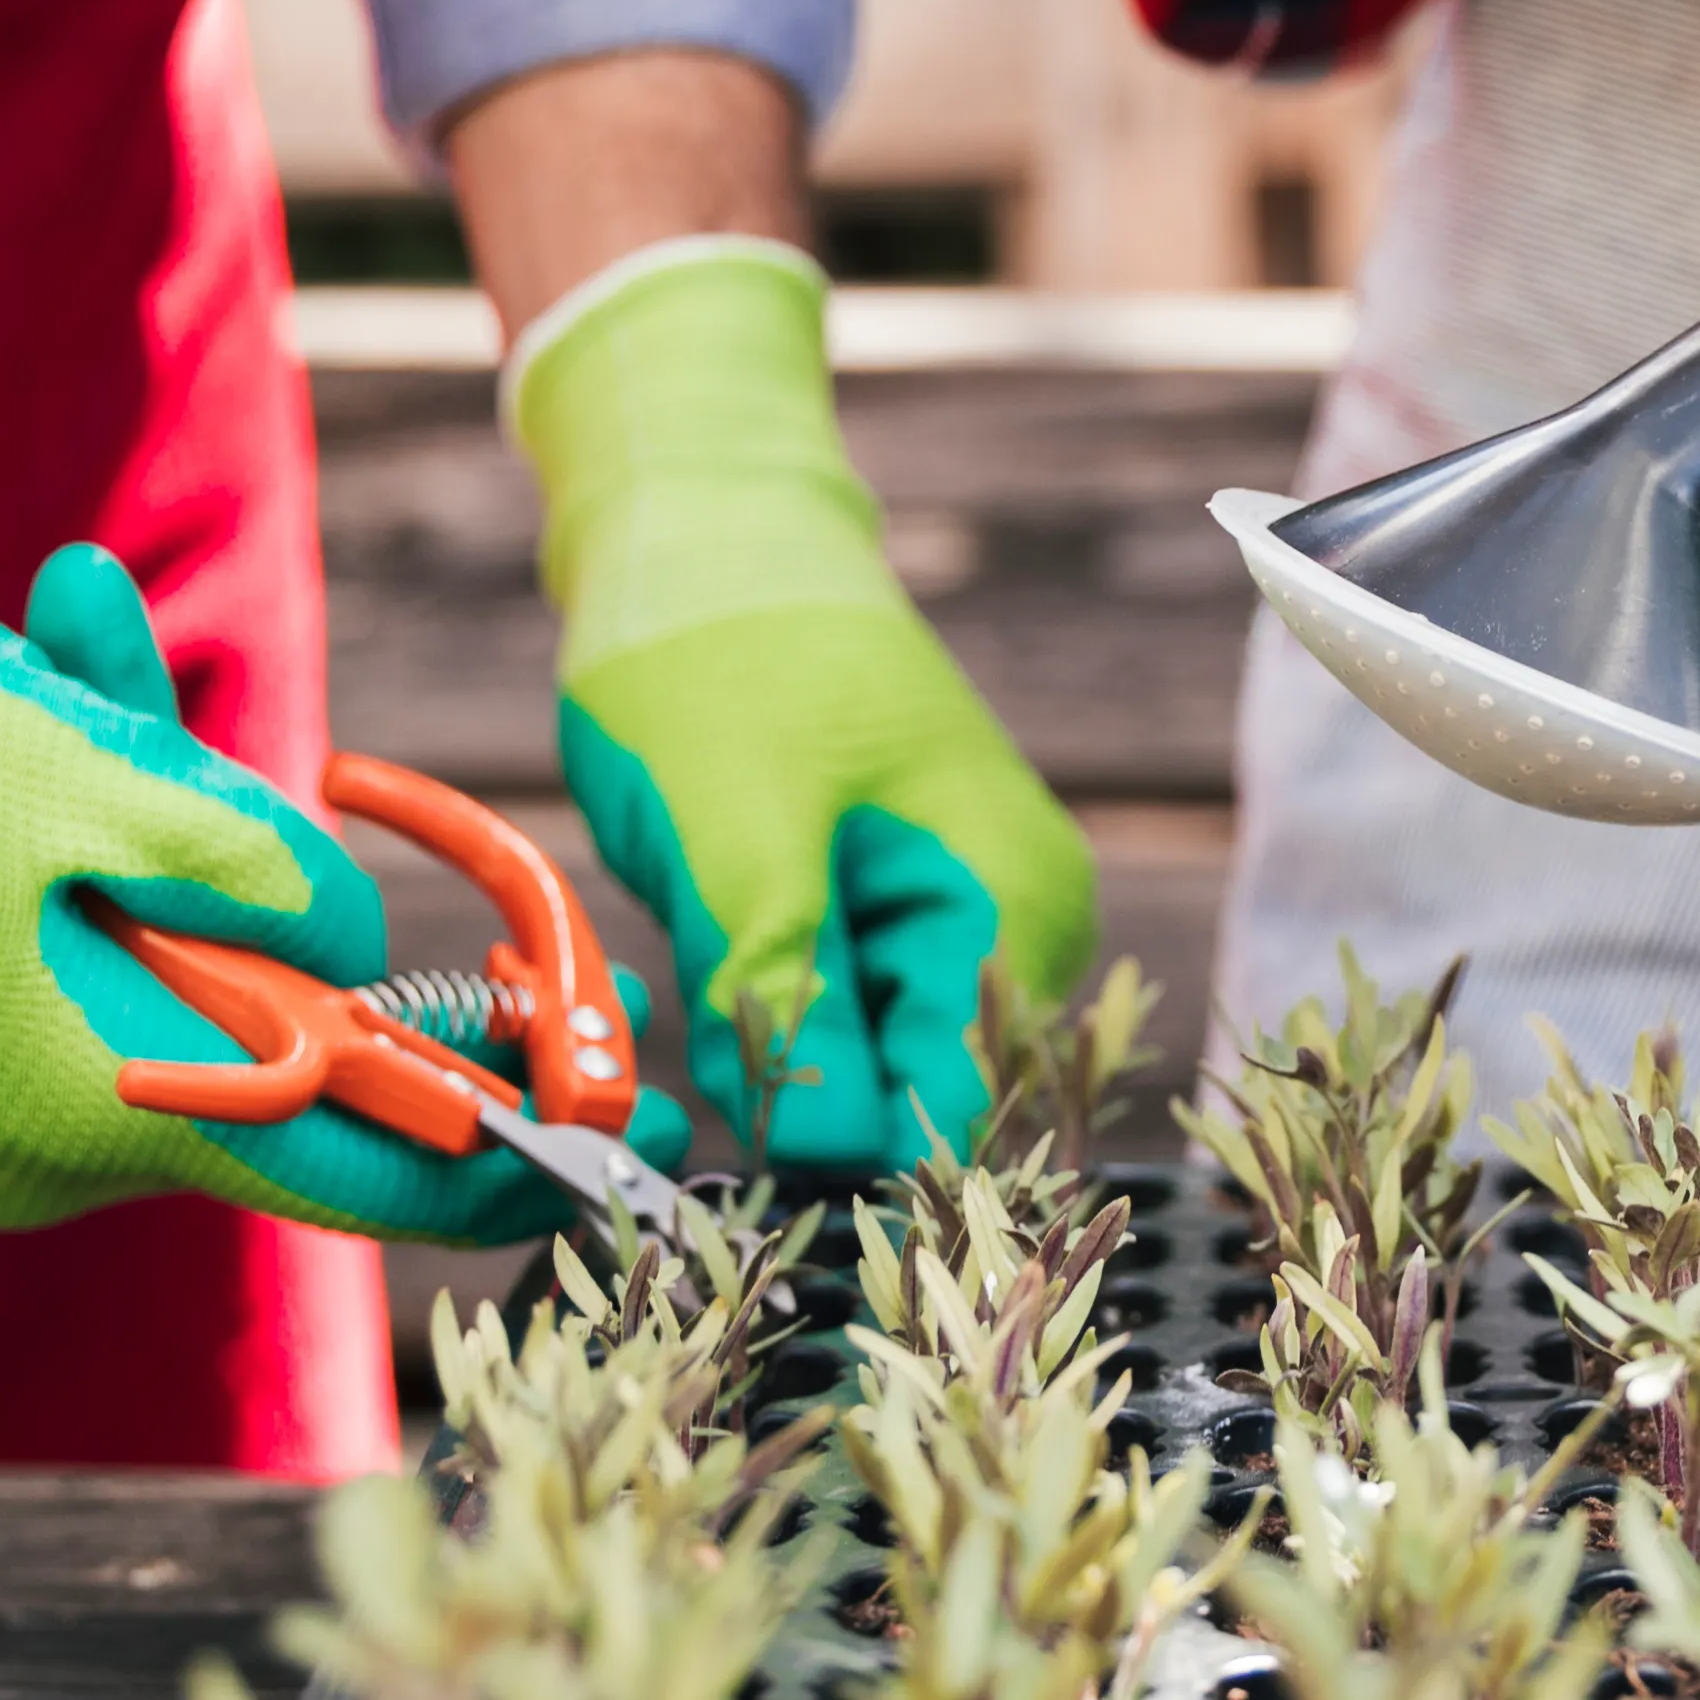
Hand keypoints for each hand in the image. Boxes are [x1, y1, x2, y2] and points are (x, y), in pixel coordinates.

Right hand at [0, 451, 563, 1243]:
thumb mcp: (63, 780)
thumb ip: (242, 867)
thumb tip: (358, 944)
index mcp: (106, 1102)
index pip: (375, 1167)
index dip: (512, 1131)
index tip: (625, 1099)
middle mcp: (36, 1135)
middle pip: (238, 988)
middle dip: (208, 814)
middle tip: (92, 636)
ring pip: (116, 924)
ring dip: (90, 772)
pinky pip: (15, 921)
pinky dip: (13, 804)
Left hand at [503, 239, 1092, 1179]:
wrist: (699, 527)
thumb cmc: (720, 655)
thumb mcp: (737, 838)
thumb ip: (790, 1000)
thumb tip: (825, 1156)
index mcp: (1011, 908)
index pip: (969, 1117)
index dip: (855, 1167)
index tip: (741, 1172)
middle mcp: (1009, 930)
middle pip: (921, 1106)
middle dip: (800, 1111)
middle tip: (688, 1037)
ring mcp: (947, 924)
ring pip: (864, 1072)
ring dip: (767, 1060)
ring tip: (698, 945)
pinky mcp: (880, 919)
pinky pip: (831, 1021)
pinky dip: (757, 1015)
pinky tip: (704, 943)